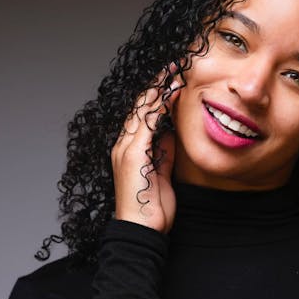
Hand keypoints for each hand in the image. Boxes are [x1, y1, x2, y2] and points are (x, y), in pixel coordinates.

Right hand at [112, 65, 180, 233]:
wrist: (142, 232)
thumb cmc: (152, 209)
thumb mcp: (162, 175)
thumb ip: (163, 154)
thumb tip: (171, 135)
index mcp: (129, 150)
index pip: (141, 115)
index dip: (157, 95)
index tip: (173, 79)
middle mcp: (123, 146)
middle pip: (139, 106)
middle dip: (157, 84)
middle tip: (175, 66)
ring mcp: (125, 150)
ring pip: (141, 109)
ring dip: (159, 89)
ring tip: (175, 71)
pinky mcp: (133, 156)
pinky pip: (146, 123)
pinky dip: (159, 106)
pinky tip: (171, 92)